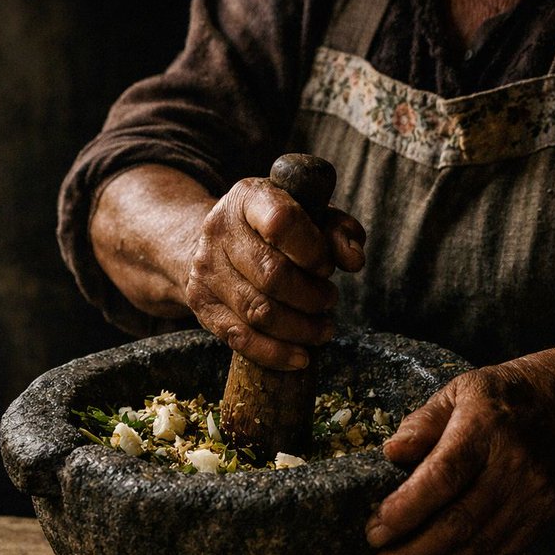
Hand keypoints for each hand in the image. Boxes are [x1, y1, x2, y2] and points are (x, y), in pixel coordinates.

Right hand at [184, 177, 365, 369]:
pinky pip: (239, 338)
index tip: (326, 267)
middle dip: (311, 296)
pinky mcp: (201, 303)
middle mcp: (219, 230)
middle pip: (272, 275)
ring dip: (300, 328)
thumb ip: (337, 231)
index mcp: (249, 198)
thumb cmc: (272, 229)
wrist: (213, 243)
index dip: (313, 251)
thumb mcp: (307, 215)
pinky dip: (275, 353)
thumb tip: (353, 259)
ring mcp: (206, 269)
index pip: (282, 221)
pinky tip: (300, 357)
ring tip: (322, 328)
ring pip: (258, 312)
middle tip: (329, 300)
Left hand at [364, 362, 554, 554]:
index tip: (374, 533)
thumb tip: (391, 451)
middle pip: (460, 522)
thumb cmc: (492, 401)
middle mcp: (514, 467)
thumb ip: (422, 422)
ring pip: (477, 548)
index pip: (445, 475)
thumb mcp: (456, 393)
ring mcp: (532, 498)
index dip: (409, 508)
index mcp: (486, 428)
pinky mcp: (540, 520)